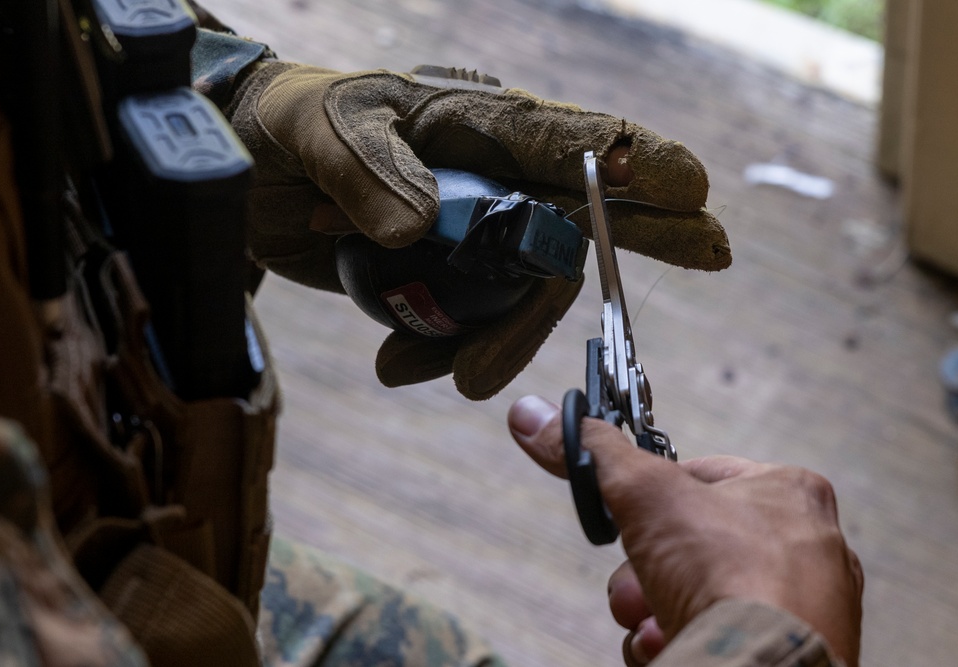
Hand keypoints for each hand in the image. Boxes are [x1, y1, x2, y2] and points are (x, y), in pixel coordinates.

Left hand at [226, 58, 731, 398]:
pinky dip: (443, 351)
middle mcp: (487, 173)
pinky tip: (402, 368)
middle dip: (649, 230)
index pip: (564, 138)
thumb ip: (367, 170)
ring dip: (499, 337)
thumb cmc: (285, 125)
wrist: (243, 173)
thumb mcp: (315, 129)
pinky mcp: (439, 270)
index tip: (692, 186)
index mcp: (471, 121)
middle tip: (713, 250)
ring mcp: (468, 226)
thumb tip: (422, 228)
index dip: (635, 159)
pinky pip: (468, 317)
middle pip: (582, 207)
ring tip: (453, 378)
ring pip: (522, 285)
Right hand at [507, 396, 863, 665]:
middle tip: (633, 587)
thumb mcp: (645, 492)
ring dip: (658, 610)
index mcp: (791, 493)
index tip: (628, 518)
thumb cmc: (726, 571)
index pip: (704, 476)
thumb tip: (534, 416)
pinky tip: (672, 646)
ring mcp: (804, 608)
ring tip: (650, 624)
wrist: (762, 665)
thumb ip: (592, 452)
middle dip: (647, 570)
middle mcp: (809, 548)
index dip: (653, 498)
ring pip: (704, 596)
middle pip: (695, 545)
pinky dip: (686, 641)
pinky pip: (723, 636)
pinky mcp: (793, 653)